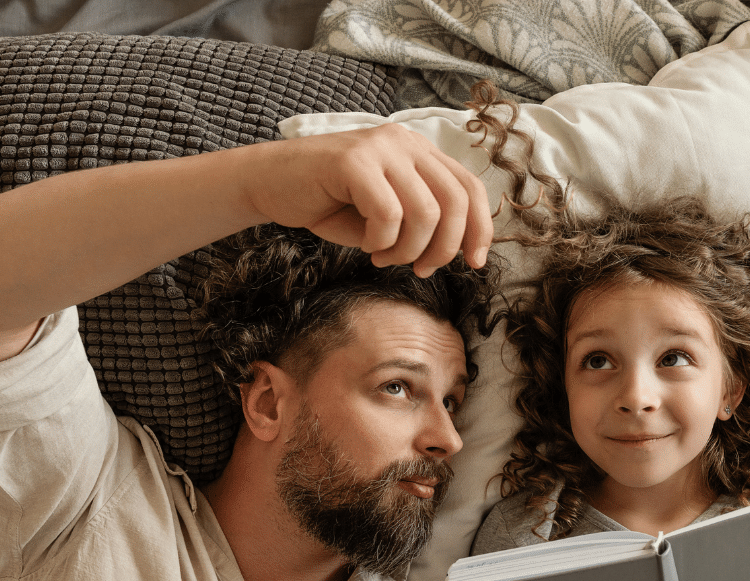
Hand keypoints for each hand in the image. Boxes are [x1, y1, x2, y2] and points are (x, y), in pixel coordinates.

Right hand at [251, 124, 492, 276]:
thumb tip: (462, 251)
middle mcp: (405, 143)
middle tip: (421, 269)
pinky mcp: (354, 160)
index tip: (474, 264)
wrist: (270, 184)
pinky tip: (366, 244)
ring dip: (408, 250)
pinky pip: (388, 214)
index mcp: (420, 153)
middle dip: (444, 249)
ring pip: (425, 213)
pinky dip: (381, 241)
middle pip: (455, 202)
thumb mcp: (388, 214)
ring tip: (383, 257)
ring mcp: (380, 147)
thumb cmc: (330, 204)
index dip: (480, 229)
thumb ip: (424, 222)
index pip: (470, 188)